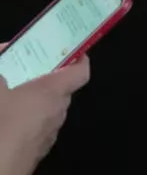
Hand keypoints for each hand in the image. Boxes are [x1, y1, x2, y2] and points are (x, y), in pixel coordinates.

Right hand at [0, 59, 88, 174]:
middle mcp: (56, 114)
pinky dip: (25, 123)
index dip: (78, 58)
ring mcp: (46, 138)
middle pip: (60, 91)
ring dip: (33, 103)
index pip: (81, 72)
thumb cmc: (1, 125)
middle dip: (46, 80)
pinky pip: (34, 131)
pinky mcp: (33, 155)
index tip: (70, 49)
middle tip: (29, 70)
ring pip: (46, 113)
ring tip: (11, 95)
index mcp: (52, 93)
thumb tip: (3, 50)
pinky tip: (6, 121)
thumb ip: (2, 67)